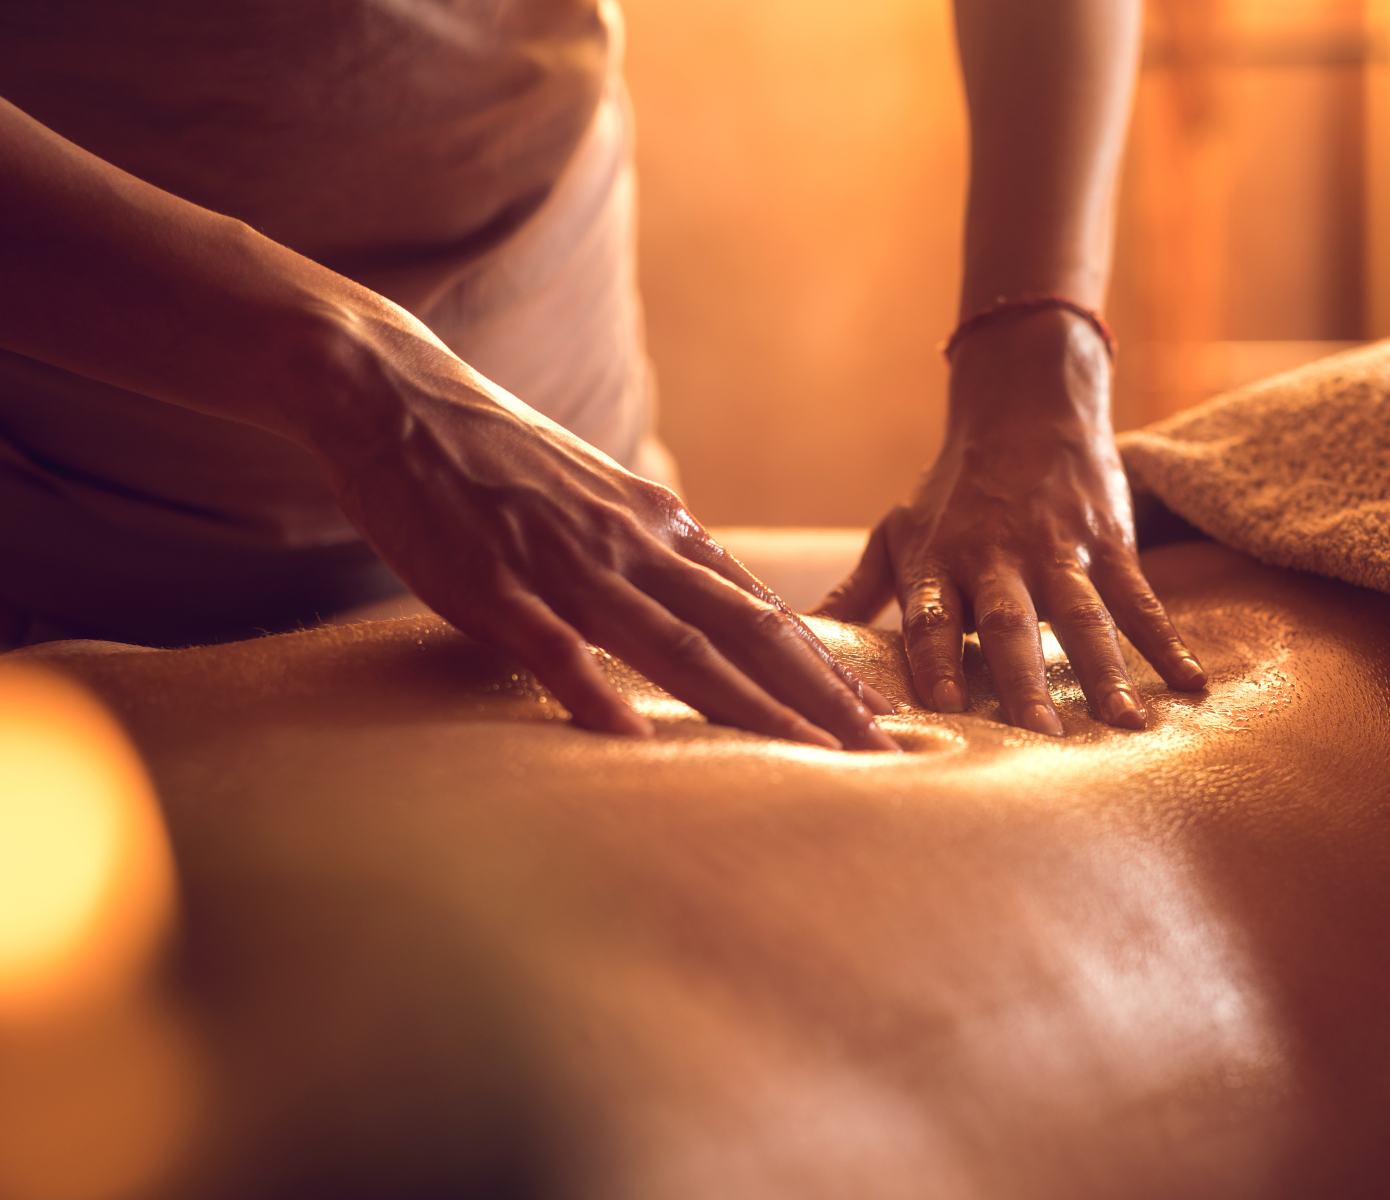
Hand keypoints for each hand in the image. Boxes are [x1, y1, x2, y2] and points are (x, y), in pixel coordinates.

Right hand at [300, 310, 898, 749]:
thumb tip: (702, 605)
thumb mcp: (598, 502)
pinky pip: (554, 648)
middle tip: (882, 750)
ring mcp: (568, 566)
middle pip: (748, 633)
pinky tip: (632, 742)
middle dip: (820, 697)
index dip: (824, 665)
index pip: (762, 610)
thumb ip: (650, 556)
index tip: (877, 713)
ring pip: (677, 647)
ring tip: (810, 756)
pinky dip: (595, 694)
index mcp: (661, 530)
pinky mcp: (494, 585)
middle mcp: (635, 546)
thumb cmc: (496, 459)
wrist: (396, 392)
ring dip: (750, 706)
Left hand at [816, 309, 1204, 733]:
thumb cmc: (951, 488)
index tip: (940, 709)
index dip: (935, 660)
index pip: (932, 617)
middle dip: (1023, 680)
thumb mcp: (896, 532)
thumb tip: (788, 639)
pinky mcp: (1107, 540)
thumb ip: (854, 593)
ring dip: (1104, 669)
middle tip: (1040, 738)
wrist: (1025, 406)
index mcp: (939, 561)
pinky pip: (1140, 597)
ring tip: (1124, 725)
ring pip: (1082, 615)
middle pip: (1010, 623)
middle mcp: (996, 557)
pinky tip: (1189, 684)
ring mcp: (1057, 549)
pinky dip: (1165, 641)